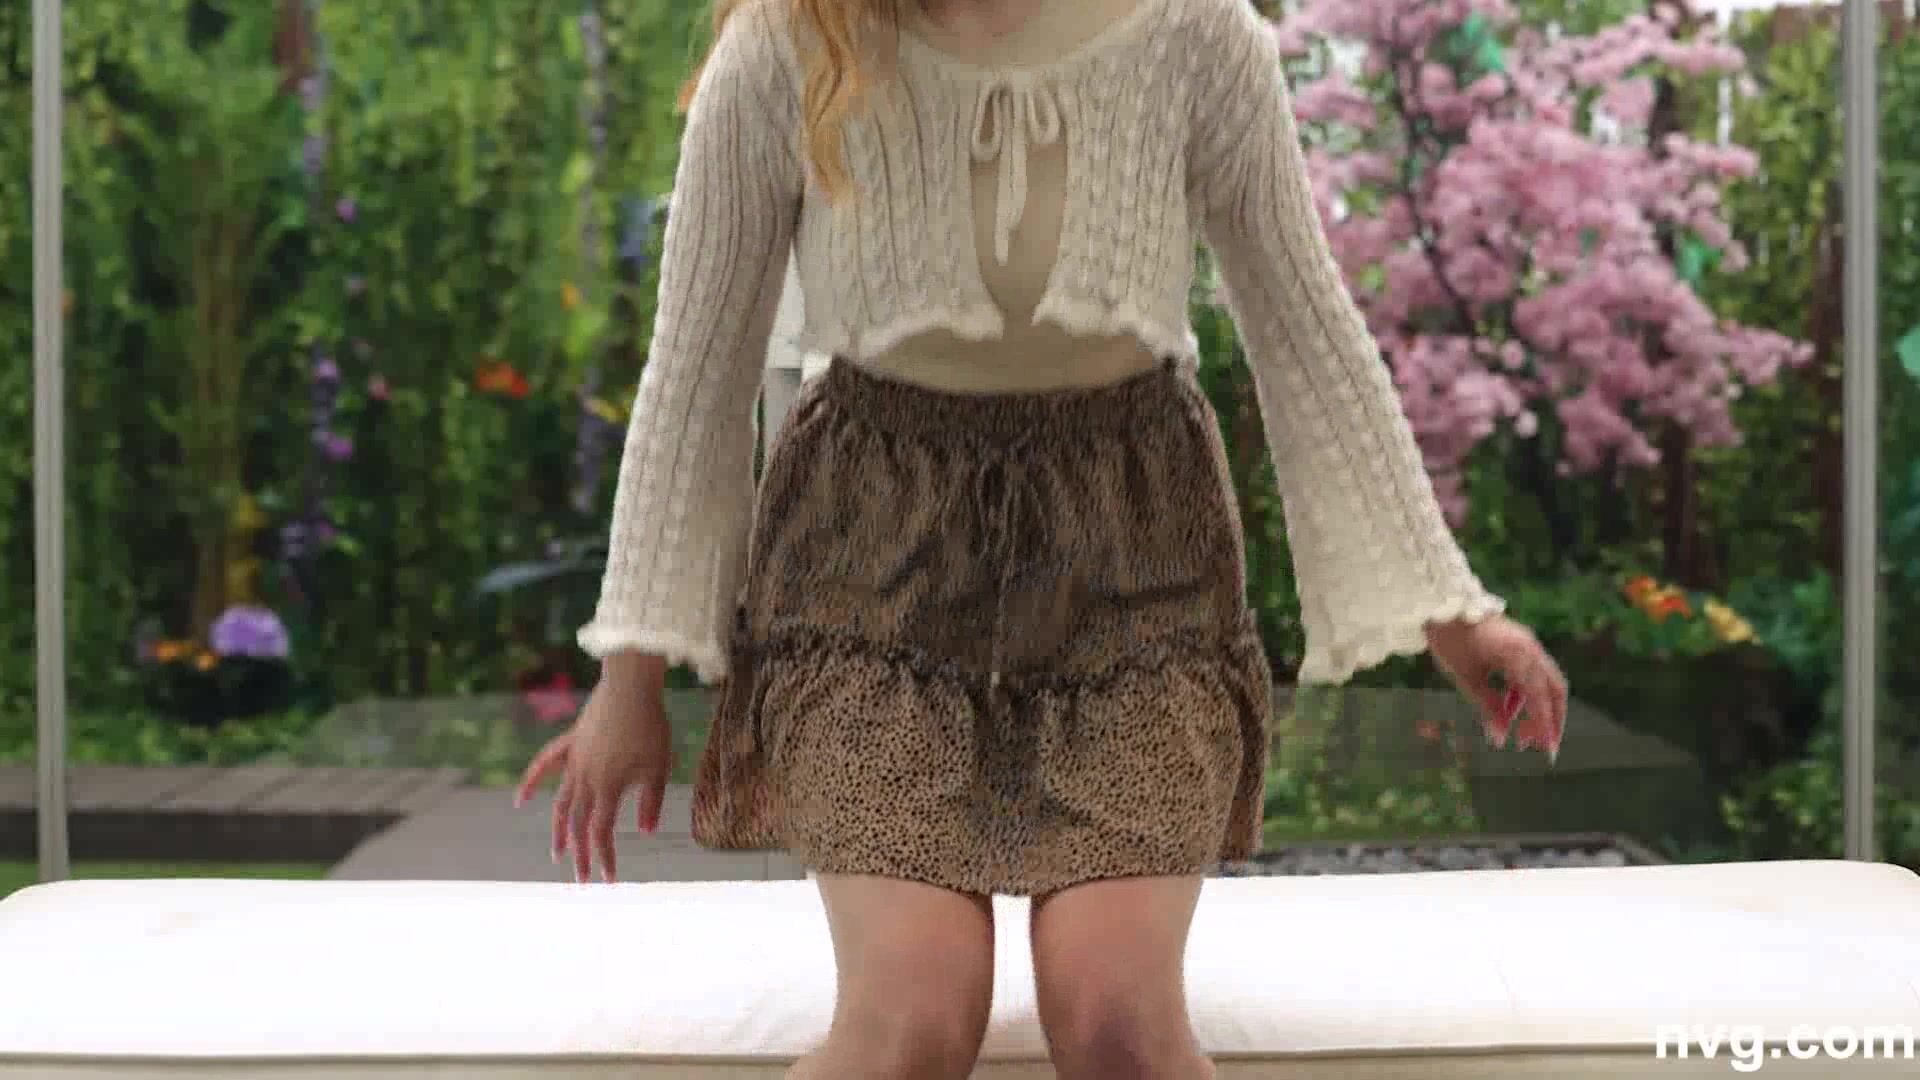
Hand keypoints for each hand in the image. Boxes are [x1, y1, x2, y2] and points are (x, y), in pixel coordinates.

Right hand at [514, 661, 672, 882]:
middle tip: (582, 879)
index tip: (609, 880)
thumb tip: (645, 832)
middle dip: (581, 853)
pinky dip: (531, 783)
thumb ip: (651, 801)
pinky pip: (545, 765)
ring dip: (559, 830)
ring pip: (561, 802)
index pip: (602, 832)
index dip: (604, 857)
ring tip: (558, 853)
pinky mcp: (570, 743)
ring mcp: (574, 760)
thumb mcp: (658, 767)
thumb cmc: (651, 727)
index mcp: (608, 788)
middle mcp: (586, 779)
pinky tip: (520, 800)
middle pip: (579, 824)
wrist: (631, 687)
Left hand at [1425, 614, 1567, 758]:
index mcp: (1519, 654)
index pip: (1540, 696)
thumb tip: (1500, 738)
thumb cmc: (1451, 640)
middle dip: (1551, 719)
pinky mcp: (1519, 645)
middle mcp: (1530, 648)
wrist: (1441, 606)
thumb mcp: (1466, 678)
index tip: (1546, 750)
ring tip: (1519, 736)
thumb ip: (1487, 707)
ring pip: (1544, 683)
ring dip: (1536, 710)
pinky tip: (1509, 712)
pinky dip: (1524, 695)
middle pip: (1554, 689)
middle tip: (1542, 747)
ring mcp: (1527, 645)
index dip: (1544, 724)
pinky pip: (1530, 674)